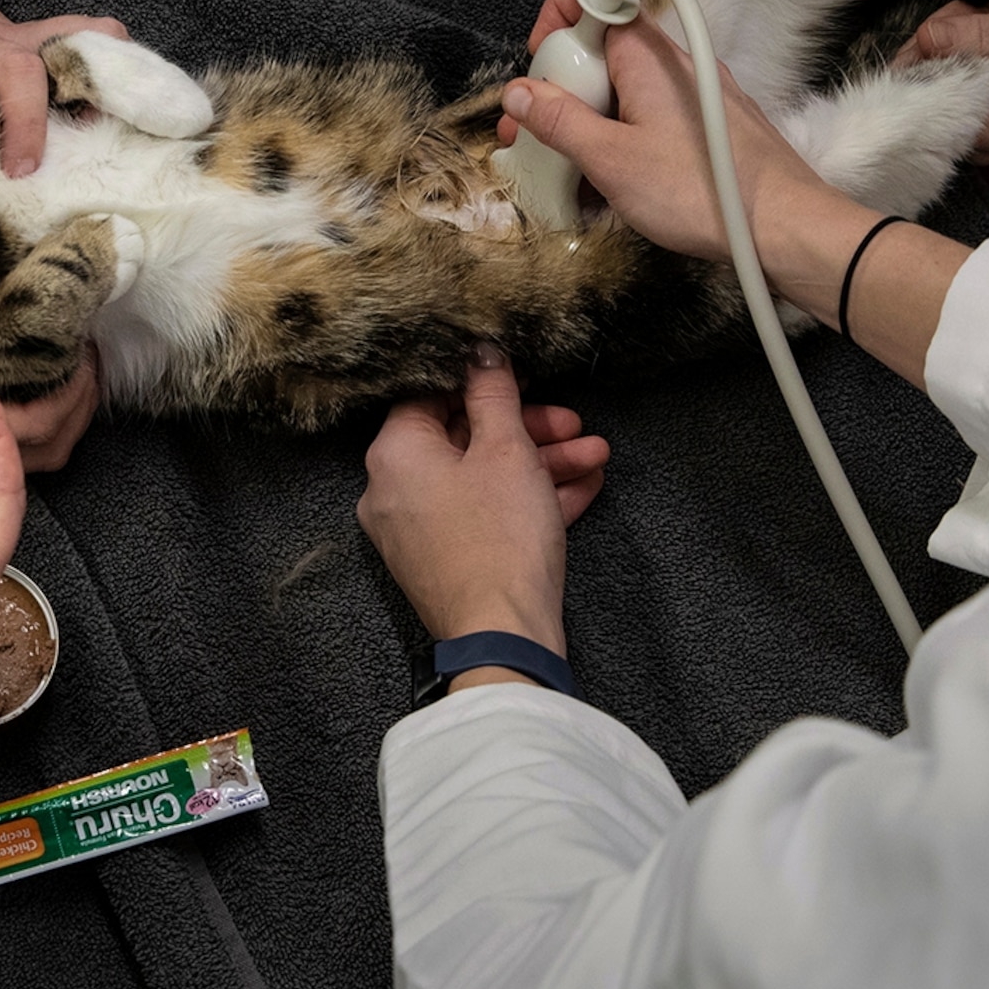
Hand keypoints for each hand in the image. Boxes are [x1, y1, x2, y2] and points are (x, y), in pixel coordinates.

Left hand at [357, 347, 606, 655]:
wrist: (504, 637)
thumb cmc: (501, 539)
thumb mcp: (507, 450)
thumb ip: (494, 394)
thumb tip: (481, 352)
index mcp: (394, 454)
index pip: (430, 395)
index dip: (482, 383)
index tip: (525, 380)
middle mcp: (393, 490)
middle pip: (463, 439)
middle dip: (529, 429)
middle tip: (574, 424)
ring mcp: (416, 530)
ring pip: (482, 480)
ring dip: (540, 464)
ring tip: (596, 457)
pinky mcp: (443, 560)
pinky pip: (484, 516)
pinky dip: (527, 501)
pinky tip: (583, 489)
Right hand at [500, 17, 824, 262]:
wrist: (784, 227)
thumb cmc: (699, 190)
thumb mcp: (611, 160)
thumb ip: (559, 122)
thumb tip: (517, 92)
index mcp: (648, 56)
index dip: (560, 17)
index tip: (540, 59)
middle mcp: (674, 62)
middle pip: (604, 50)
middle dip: (561, 86)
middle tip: (535, 132)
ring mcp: (694, 93)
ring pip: (625, 89)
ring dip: (589, 120)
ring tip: (567, 169)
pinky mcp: (706, 124)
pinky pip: (651, 116)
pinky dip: (622, 137)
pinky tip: (608, 184)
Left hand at [901, 0, 988, 159]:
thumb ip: (987, 36)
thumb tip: (924, 37)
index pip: (926, 90)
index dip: (933, 42)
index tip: (973, 12)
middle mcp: (984, 135)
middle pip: (934, 71)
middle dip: (966, 23)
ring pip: (950, 57)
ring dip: (983, 19)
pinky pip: (971, 59)